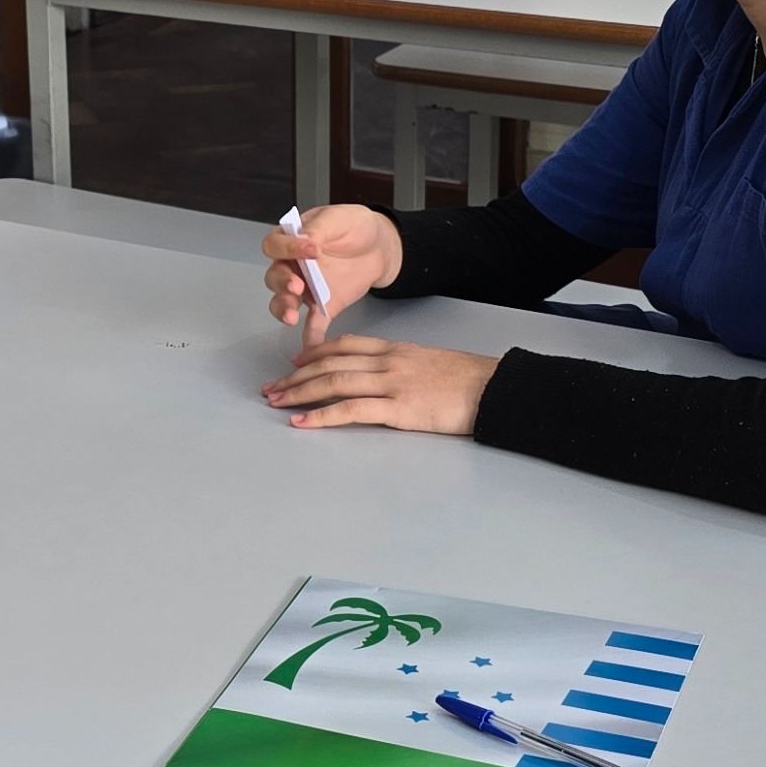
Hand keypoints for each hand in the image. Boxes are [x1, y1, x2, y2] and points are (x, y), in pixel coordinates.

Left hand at [261, 334, 496, 438]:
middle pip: (330, 363)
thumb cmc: (469, 381)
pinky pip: (351, 410)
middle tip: (272, 387)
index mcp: (396, 349)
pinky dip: (322, 416)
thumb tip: (388, 378)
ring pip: (333, 382)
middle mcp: (388, 361)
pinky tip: (302, 422)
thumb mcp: (432, 363)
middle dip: (296, 376)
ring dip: (299, 392)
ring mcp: (391, 383)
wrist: (493, 389)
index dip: (315, 352)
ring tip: (276, 402)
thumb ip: (405, 366)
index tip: (294, 362)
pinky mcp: (398, 408)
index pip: (346, 344)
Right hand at [263, 204, 401, 342]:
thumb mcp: (338, 218)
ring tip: (292, 316)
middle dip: (282, 283)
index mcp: (292, 240)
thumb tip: (302, 239)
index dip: (288, 249)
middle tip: (297, 285)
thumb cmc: (356, 227)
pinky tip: (311, 343)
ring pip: (284, 302)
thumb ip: (318, 228)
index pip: (275, 245)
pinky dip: (310, 335)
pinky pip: (313, 323)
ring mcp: (306, 288)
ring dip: (284, 309)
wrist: (380, 247)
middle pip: (274, 277)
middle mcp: (293, 266)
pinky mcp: (324, 305)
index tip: (311, 250)